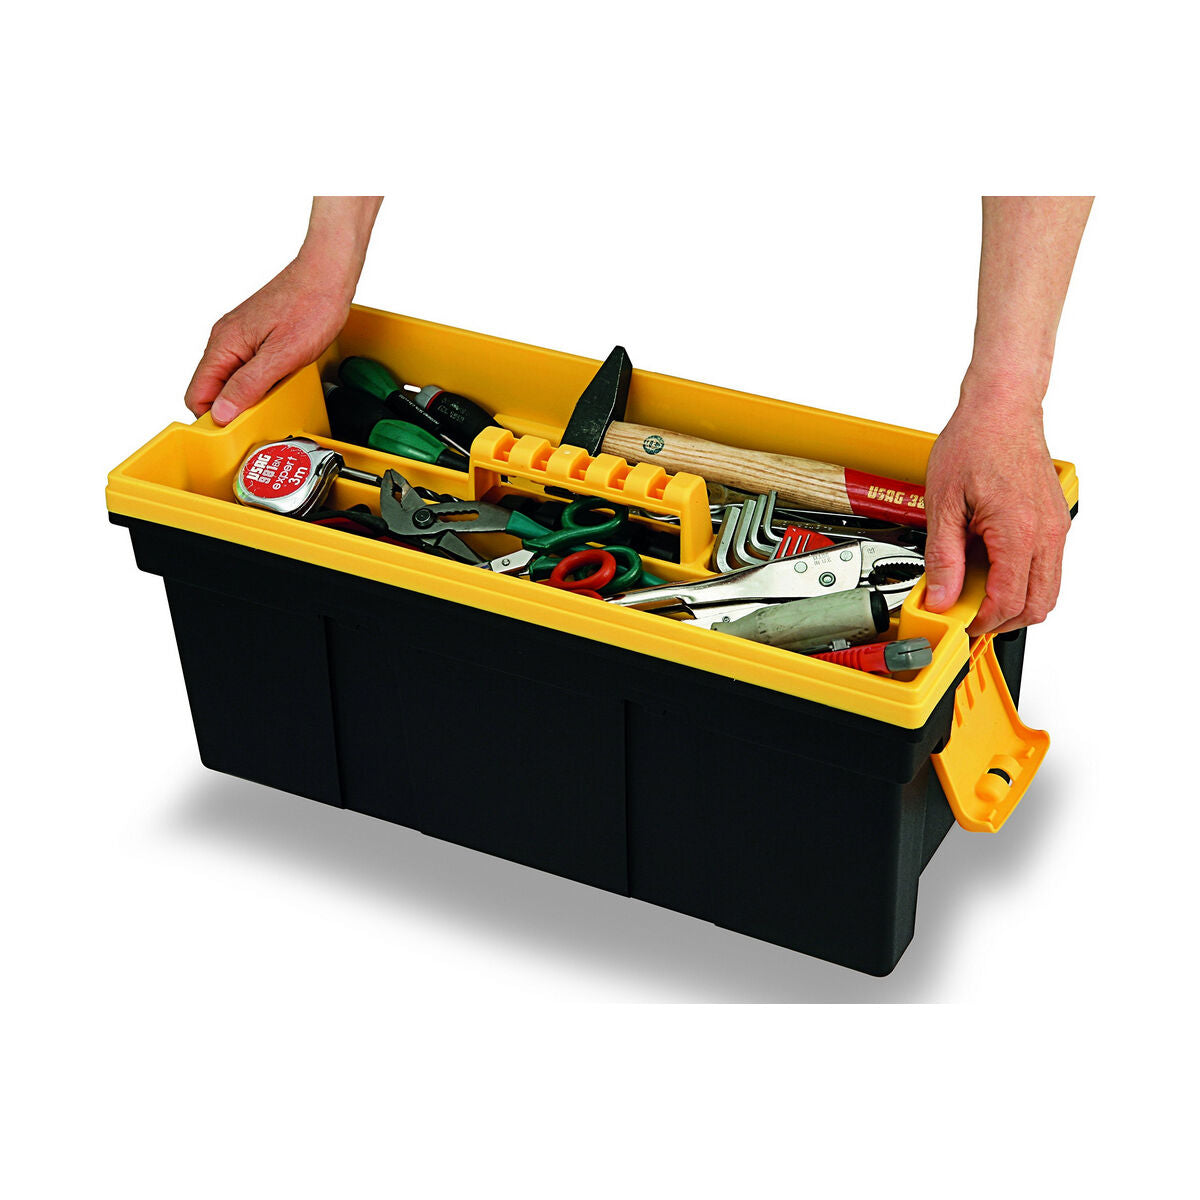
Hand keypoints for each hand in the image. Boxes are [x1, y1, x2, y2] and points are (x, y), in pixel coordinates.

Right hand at [184, 258, 350, 424]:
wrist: (327, 275)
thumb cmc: (310, 307)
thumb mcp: (282, 356)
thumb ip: (248, 385)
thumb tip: (222, 412)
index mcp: (224, 344)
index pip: (197, 394)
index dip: (212, 419)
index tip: (232, 434)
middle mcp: (225, 339)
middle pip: (212, 389)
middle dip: (230, 409)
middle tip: (257, 420)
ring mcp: (240, 337)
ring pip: (229, 379)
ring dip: (245, 396)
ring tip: (271, 401)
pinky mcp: (256, 336)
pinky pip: (246, 367)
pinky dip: (258, 381)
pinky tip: (278, 384)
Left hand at [922, 375, 1071, 635]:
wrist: (1003, 408)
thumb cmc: (975, 442)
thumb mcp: (943, 504)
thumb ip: (943, 558)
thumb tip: (942, 597)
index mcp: (1019, 532)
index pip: (1008, 601)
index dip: (981, 622)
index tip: (958, 623)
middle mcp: (1046, 534)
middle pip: (1036, 605)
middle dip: (1002, 621)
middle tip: (968, 616)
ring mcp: (1055, 528)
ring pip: (1047, 591)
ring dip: (1015, 603)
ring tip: (977, 594)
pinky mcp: (1054, 522)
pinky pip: (1047, 568)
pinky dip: (1023, 580)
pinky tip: (991, 568)